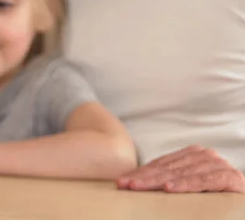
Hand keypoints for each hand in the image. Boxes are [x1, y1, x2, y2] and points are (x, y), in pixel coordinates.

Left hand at [116, 145, 244, 192]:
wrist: (242, 201)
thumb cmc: (214, 194)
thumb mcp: (187, 183)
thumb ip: (168, 179)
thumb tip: (134, 182)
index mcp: (191, 155)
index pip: (161, 164)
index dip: (140, 173)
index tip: (122, 181)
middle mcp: (204, 156)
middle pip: (168, 168)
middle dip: (144, 177)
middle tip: (125, 184)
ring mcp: (217, 165)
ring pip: (182, 174)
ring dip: (158, 181)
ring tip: (140, 187)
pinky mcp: (229, 177)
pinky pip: (203, 181)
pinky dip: (185, 185)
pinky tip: (170, 189)